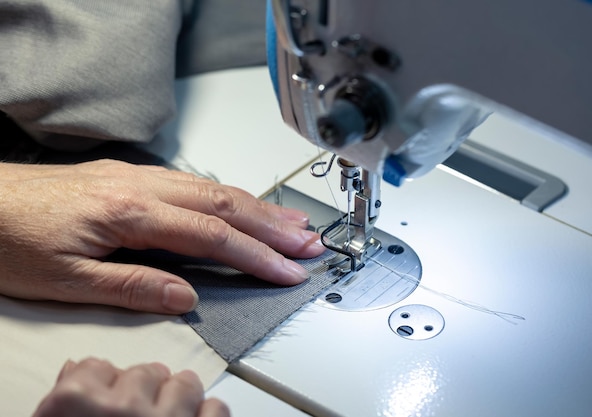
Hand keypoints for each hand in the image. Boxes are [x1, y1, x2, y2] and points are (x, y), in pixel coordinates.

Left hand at [0, 160, 324, 312]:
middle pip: (225, 203)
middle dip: (274, 225)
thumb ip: (132, 286)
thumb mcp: (65, 280)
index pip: (211, 236)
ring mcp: (138, 176)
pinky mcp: (131, 175)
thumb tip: (186, 296)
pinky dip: (229, 195)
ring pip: (214, 187)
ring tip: (293, 222)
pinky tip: (244, 205)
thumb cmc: (11, 238)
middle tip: (311, 241)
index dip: (256, 254)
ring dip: (258, 206)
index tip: (288, 269)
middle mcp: (141, 186)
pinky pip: (194, 182)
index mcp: (129, 213)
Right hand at [32, 358, 229, 416]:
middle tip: (139, 411)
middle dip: (147, 388)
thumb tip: (74, 369)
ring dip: (180, 399)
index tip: (108, 394)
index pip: (97, 366)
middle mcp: (121, 408)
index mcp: (75, 403)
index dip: (107, 381)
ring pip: (185, 384)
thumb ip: (68, 396)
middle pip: (145, 371)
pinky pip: (216, 408)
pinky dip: (208, 416)